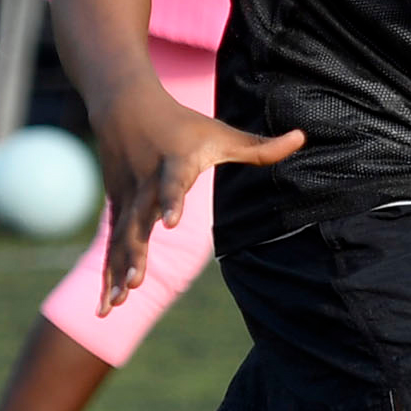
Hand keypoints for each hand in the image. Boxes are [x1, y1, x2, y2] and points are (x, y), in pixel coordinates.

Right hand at [88, 86, 301, 311]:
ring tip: (119, 303)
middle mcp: (146, 183)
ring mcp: (127, 197)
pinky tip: (107, 305)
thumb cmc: (182, 124)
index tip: (172, 223)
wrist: (124, 105)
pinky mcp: (116, 208)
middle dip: (136, 252)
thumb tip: (302, 138)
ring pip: (122, 238)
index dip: (173, 201)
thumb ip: (259, 147)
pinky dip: (108, 274)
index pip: (174, 183)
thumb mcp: (221, 133)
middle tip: (136, 283)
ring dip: (118, 270)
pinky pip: (112, 245)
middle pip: (139, 220)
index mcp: (175, 163)